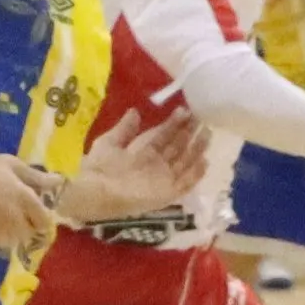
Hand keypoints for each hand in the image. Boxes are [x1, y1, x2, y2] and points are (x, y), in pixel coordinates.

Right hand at [0, 147, 58, 256]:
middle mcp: (13, 218)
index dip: (39, 220)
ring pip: (8, 242)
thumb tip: (60, 182)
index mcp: (25, 200)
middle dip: (23, 228)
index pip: (44, 223)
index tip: (31, 214)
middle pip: (27, 235)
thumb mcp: (12, 165)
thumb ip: (37, 178)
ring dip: (4, 234)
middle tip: (9, 214)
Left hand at [62, 110, 207, 220]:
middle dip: (189, 133)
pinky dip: (195, 174)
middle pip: (177, 147)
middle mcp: (156, 164)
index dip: (174, 124)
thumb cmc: (100, 167)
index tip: (184, 111)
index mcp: (144, 152)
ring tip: (208, 133)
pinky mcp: (168, 193)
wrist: (96, 191)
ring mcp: (163, 179)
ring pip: (185, 162)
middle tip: (201, 118)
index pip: (163, 136)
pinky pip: (185, 183)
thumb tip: (135, 111)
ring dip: (196, 148)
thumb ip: (124, 129)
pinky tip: (205, 161)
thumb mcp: (109, 142)